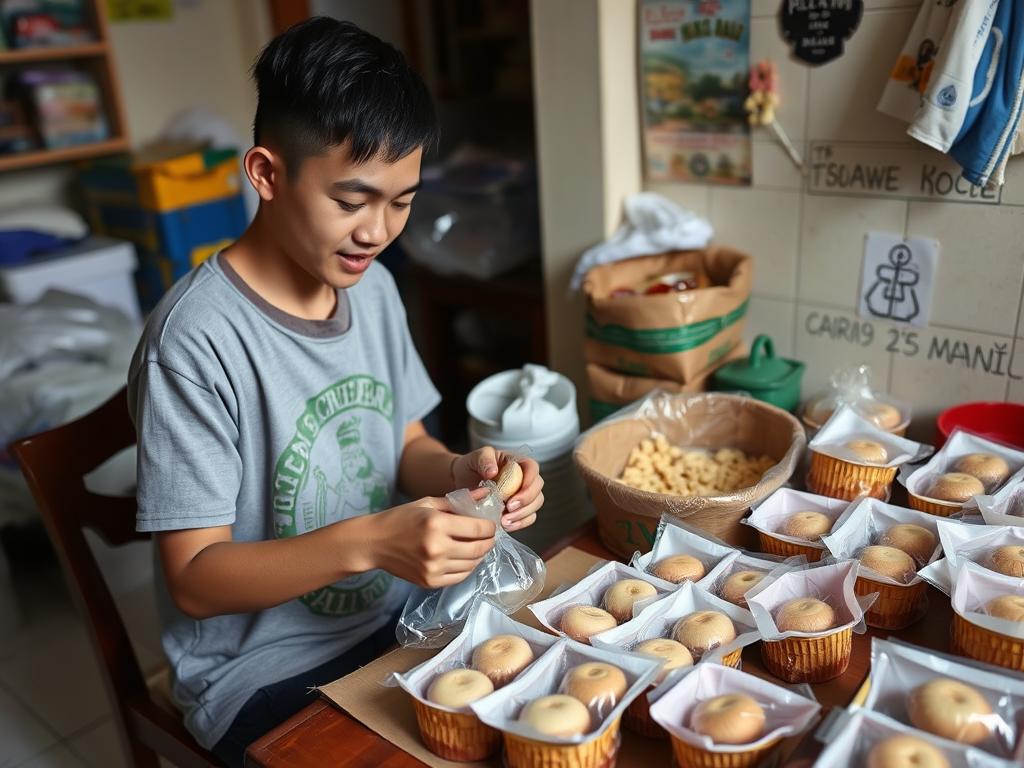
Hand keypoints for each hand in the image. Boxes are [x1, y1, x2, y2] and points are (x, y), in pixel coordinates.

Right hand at [370, 493, 495, 587]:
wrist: (373, 543)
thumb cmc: (400, 519)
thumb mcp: (428, 503)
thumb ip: (459, 501)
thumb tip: (485, 495)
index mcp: (437, 524)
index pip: (478, 529)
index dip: (490, 527)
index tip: (491, 524)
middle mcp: (437, 548)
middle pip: (479, 548)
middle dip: (489, 541)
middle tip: (489, 535)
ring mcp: (433, 568)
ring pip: (472, 564)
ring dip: (480, 555)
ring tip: (477, 545)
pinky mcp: (430, 581)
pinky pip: (460, 577)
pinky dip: (467, 567)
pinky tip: (465, 558)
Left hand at [452, 447, 544, 531]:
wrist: (461, 481)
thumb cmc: (470, 466)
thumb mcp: (474, 458)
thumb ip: (484, 459)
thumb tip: (493, 471)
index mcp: (517, 462)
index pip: (533, 467)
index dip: (529, 480)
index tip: (515, 493)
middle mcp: (524, 478)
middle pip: (537, 489)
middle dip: (525, 500)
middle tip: (509, 507)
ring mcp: (523, 495)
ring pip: (535, 505)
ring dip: (522, 514)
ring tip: (504, 520)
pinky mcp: (518, 510)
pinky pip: (528, 518)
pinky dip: (519, 523)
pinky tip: (506, 525)